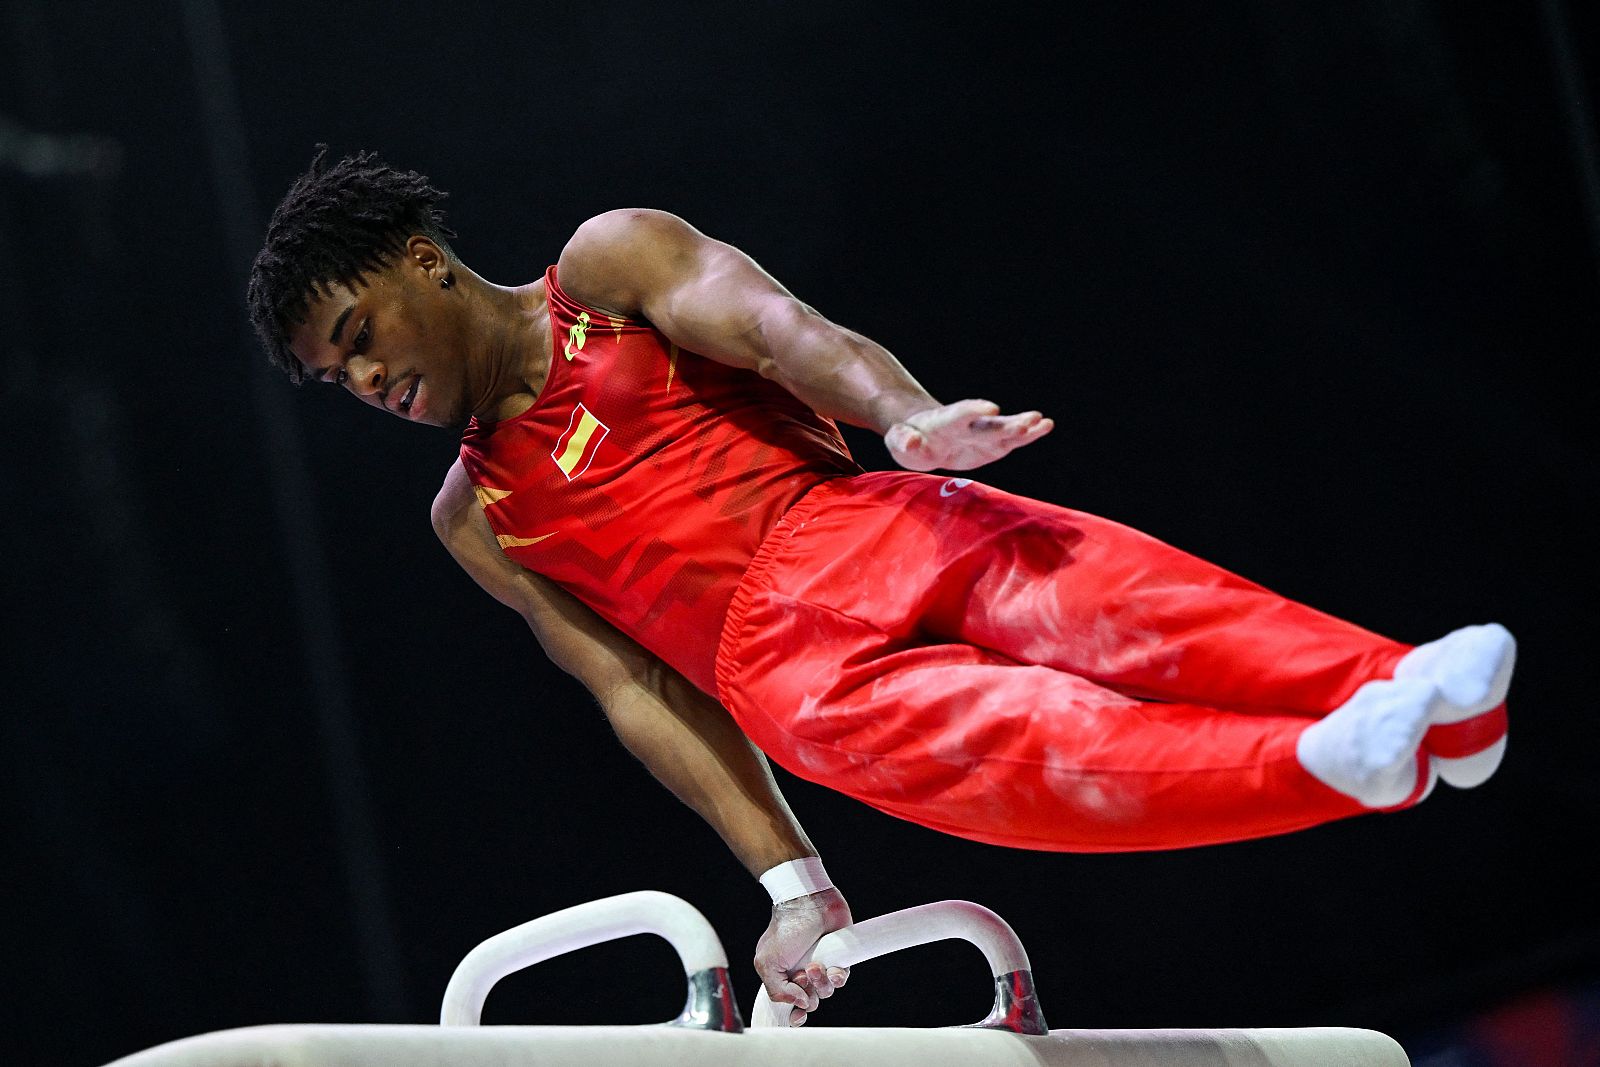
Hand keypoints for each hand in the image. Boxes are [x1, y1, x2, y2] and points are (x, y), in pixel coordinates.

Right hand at [753, 887, 852, 1025]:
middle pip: (809, 1002)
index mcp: (783, 977)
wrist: (808, 902)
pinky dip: (838, 978)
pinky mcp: (839, 959)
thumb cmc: (785, 928)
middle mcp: (802, 974)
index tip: (797, 1016)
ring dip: (821, 984)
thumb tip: (799, 1003)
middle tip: (802, 976)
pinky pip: (842, 979)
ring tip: (815, 966)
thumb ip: (776, 990)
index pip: (789, 1006)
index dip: (794, 1015)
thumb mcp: (766, 961)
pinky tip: (833, 969)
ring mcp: (821, 966)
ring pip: (826, 992)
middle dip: (807, 995)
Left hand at [885, 399, 1053, 470]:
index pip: (959, 415)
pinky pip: (1011, 441)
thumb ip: (902, 441)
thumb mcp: (898, 442)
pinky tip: (1045, 426)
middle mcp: (968, 425)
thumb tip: (911, 442)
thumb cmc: (909, 439)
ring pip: (1004, 430)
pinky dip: (1028, 435)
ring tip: (1044, 422)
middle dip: (1006, 424)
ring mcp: (981, 434)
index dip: (973, 410)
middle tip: (1029, 420)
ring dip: (1023, 427)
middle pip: (988, 425)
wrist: (925, 435)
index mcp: (944, 423)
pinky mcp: (992, 445)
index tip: (991, 408)